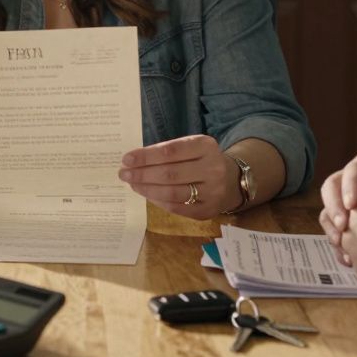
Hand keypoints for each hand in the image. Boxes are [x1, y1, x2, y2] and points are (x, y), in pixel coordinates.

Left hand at [119, 135, 240, 219]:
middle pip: (169, 173)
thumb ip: (167, 152)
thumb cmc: (202, 160)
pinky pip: (177, 207)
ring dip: (147, 189)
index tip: (126, 159)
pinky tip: (147, 194)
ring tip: (132, 184)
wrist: (232, 181)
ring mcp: (212, 191)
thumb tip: (133, 161)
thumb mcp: (191, 147)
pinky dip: (158, 201)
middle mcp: (212, 168)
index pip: (170, 151)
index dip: (146, 156)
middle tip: (124, 174)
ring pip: (172, 192)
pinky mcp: (208, 210)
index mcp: (205, 146)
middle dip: (142, 174)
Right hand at [318, 149, 356, 258]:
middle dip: (334, 206)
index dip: (350, 184)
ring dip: (332, 228)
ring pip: (329, 211)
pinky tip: (349, 259)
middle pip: (333, 186)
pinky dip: (340, 246)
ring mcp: (351, 205)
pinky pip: (336, 232)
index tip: (352, 205)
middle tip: (342, 227)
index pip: (356, 168)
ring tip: (343, 246)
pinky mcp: (350, 225)